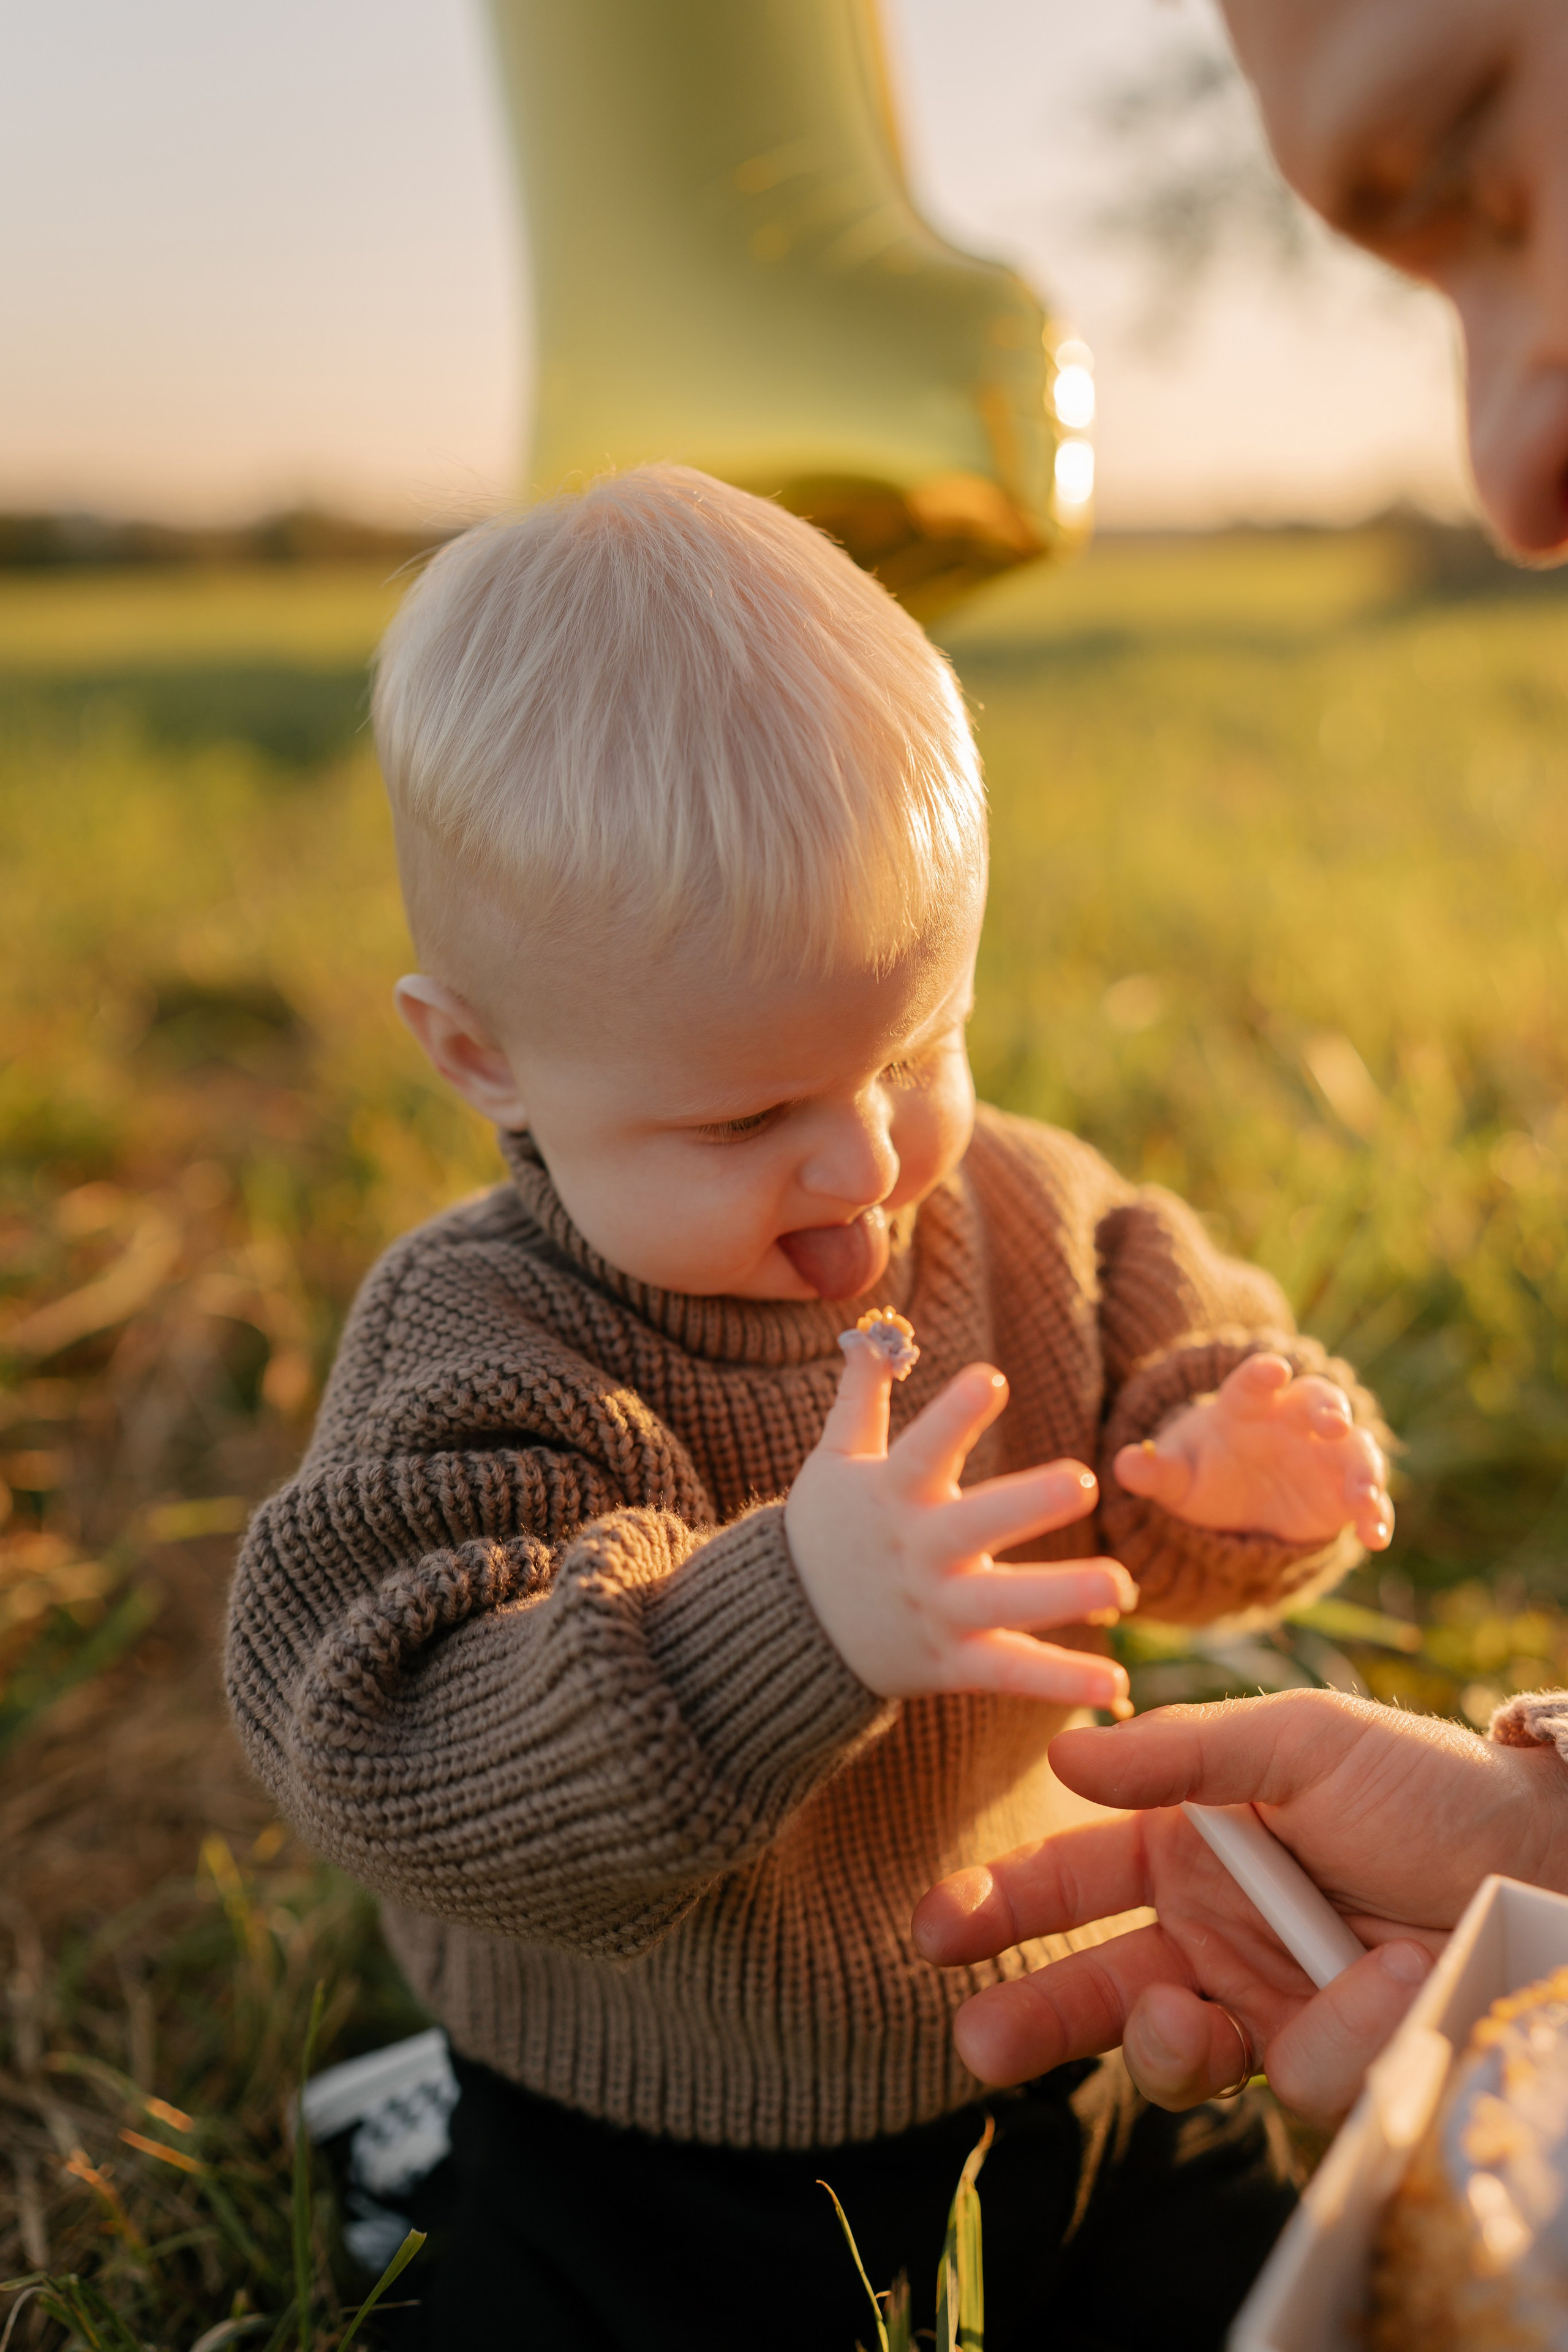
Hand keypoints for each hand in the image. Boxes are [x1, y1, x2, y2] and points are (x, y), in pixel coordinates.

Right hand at [785, 1339, 1137, 1708]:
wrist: (787, 1629)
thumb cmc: (824, 1530)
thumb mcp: (835, 1458)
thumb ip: (862, 1398)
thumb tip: (873, 1335)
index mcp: (891, 1495)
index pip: (922, 1449)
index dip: (954, 1415)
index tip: (990, 1377)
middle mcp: (916, 1553)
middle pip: (973, 1526)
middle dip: (1026, 1503)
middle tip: (1084, 1479)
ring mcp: (935, 1611)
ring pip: (1002, 1604)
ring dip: (1062, 1593)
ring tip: (1122, 1585)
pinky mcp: (951, 1663)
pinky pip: (1010, 1672)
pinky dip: (1060, 1681)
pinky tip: (1116, 1686)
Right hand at [912, 1689, 1567, 2126]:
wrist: (1543, 1859)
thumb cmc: (1426, 1785)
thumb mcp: (1303, 1741)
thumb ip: (1185, 1752)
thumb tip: (1066, 1758)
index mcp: (1189, 1846)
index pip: (1073, 1880)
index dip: (1002, 1905)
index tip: (937, 1929)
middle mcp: (1211, 1931)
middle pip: (1095, 1989)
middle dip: (1027, 2017)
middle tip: (974, 2043)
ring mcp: (1264, 2003)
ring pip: (1172, 2054)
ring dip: (1161, 2043)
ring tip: (1179, 2016)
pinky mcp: (1328, 2060)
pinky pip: (1291, 2074)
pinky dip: (1331, 2032)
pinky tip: (1378, 1978)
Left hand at [1114, 1353, 1391, 1548]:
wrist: (1234, 1500)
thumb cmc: (1202, 1472)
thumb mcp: (1175, 1476)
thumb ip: (1153, 1470)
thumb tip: (1120, 1466)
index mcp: (1246, 1404)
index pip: (1253, 1381)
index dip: (1263, 1374)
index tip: (1272, 1369)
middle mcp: (1293, 1419)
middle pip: (1318, 1401)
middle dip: (1329, 1409)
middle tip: (1334, 1424)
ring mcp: (1326, 1453)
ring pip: (1355, 1448)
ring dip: (1364, 1469)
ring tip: (1364, 1496)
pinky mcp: (1345, 1490)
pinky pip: (1368, 1498)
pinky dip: (1376, 1514)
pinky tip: (1375, 1537)